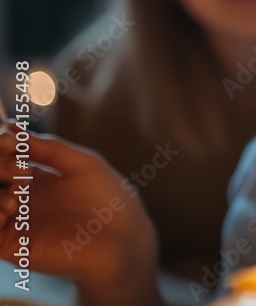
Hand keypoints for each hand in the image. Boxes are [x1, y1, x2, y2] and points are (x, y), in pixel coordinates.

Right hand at [0, 131, 162, 305]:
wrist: (123, 238)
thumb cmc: (110, 201)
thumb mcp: (84, 165)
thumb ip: (49, 148)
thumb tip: (12, 128)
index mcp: (34, 178)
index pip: (3, 157)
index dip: (2, 145)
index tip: (11, 141)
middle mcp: (19, 197)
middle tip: (17, 165)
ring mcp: (14, 221)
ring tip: (16, 192)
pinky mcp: (11, 246)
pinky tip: (10, 208)